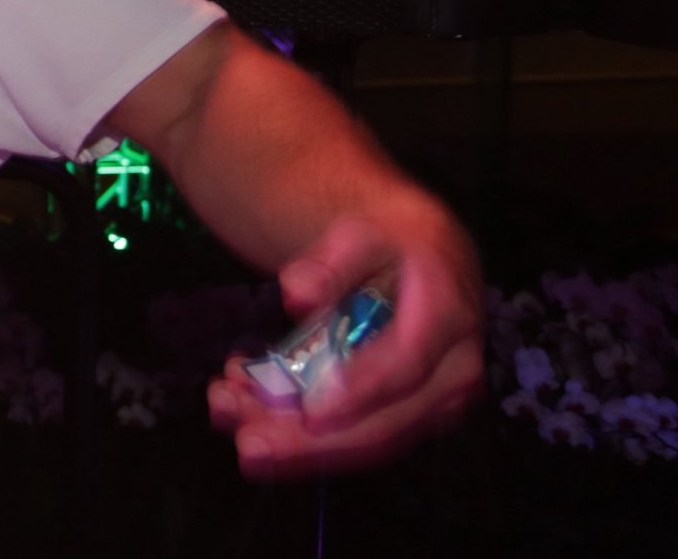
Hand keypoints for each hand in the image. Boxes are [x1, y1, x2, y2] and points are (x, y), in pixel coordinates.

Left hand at [208, 208, 483, 478]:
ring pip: (363, 441)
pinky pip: (353, 437)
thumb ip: (329, 262)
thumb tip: (297, 295)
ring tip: (226, 413)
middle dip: (311, 443)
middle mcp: (451, 373)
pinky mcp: (404, 418)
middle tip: (246, 445)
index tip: (309, 414)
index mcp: (446, 317)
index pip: (405, 364)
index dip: (358, 391)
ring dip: (292, 441)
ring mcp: (432, 404)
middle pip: (383, 424)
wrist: (424, 257)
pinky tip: (241, 405)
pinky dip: (295, 432)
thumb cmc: (390, 240)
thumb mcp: (360, 232)